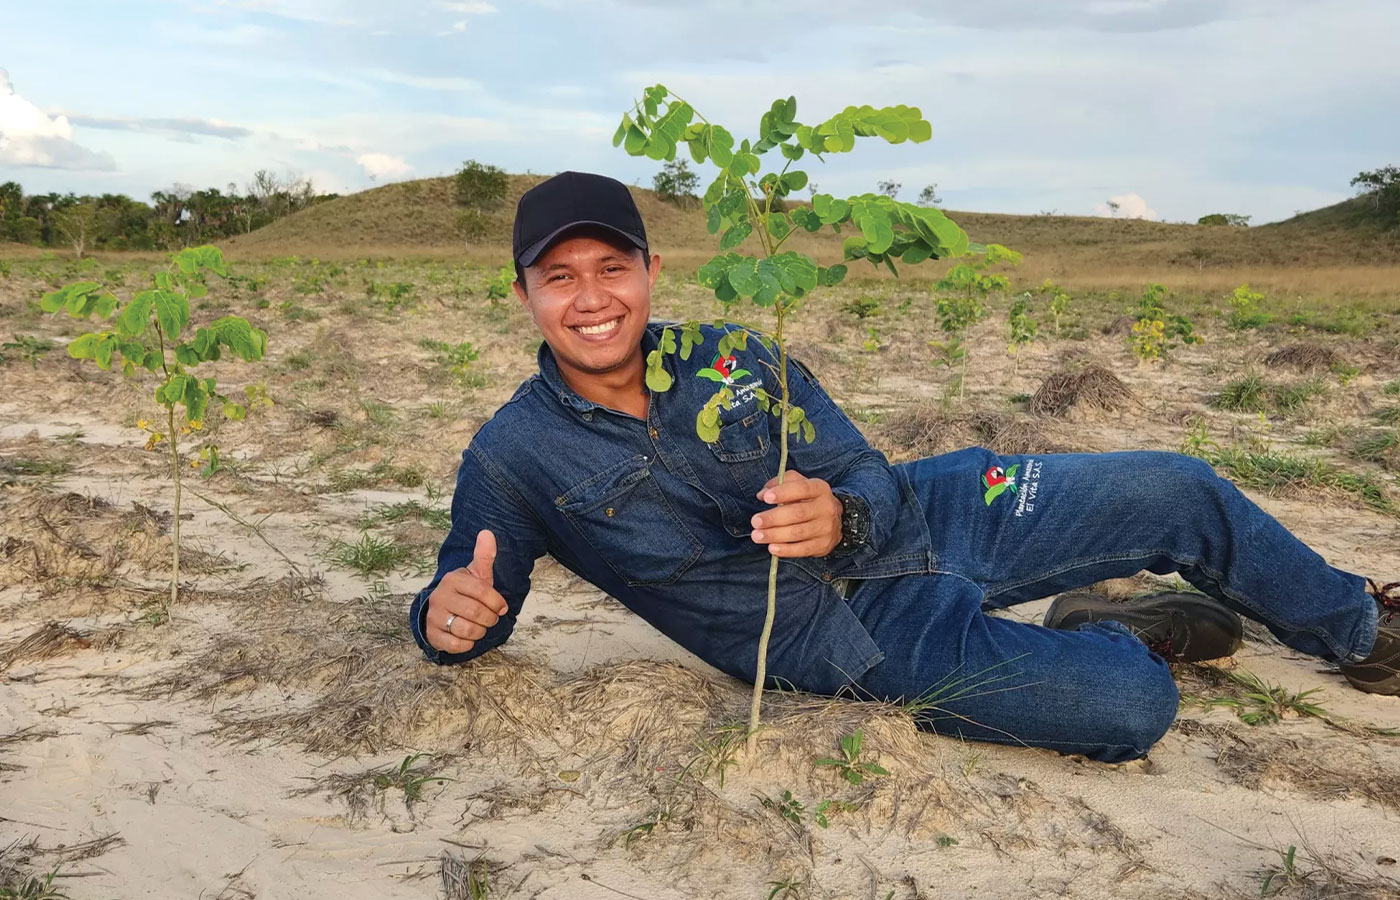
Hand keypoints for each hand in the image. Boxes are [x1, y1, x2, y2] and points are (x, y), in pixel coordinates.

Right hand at [426, 530, 507, 653]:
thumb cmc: (467, 592)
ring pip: (466, 630)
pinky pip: (455, 645)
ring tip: (480, 627)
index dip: (497, 602)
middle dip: (490, 619)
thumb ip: (484, 556)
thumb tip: (487, 533)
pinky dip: (467, 644)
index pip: (482, 591)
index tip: (502, 607)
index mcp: (453, 580)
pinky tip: (468, 637)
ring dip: (480, 632)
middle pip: (476, 613)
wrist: (444, 611)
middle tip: (491, 619)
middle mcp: (439, 597)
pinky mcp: (432, 635)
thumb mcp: (477, 574)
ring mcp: (434, 616)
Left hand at [750, 470, 842, 557]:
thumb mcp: (798, 485)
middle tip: (755, 521)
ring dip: (775, 535)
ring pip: (798, 532)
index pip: (802, 489)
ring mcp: (826, 528)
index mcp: (820, 489)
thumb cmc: (808, 500)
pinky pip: (802, 549)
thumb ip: (780, 484)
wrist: (833, 521)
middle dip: (774, 518)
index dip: (783, 493)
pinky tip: (772, 548)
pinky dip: (786, 550)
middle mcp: (826, 508)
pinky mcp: (823, 545)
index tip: (766, 498)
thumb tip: (762, 494)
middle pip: (798, 513)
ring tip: (757, 536)